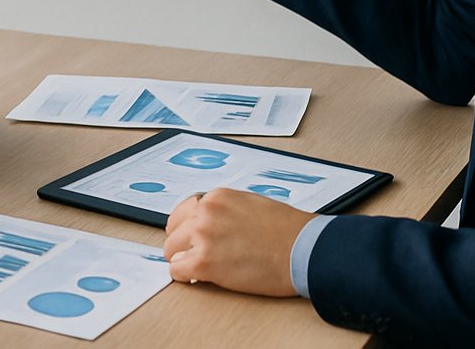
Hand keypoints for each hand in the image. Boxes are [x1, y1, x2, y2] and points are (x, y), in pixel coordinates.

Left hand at [163, 188, 311, 296]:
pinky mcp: (205, 262)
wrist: (303, 249)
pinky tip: (197, 278)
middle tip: (190, 254)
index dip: (188, 226)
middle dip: (181, 242)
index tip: (191, 237)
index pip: (185, 210)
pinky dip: (184, 276)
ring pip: (171, 249)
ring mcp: (203, 236)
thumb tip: (212, 224)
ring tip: (197, 268)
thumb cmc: (287, 230)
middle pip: (174, 229)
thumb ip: (225, 211)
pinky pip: (177, 270)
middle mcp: (206, 212)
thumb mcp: (250, 204)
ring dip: (182, 259)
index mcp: (217, 197)